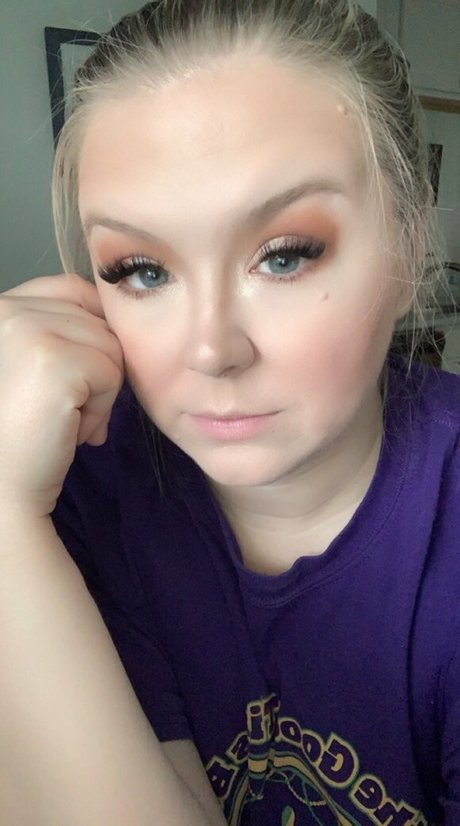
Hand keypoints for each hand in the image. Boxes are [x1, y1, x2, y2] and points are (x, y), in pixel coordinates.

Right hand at [0, 273, 123, 517]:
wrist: (1, 485)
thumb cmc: (22, 432)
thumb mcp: (37, 365)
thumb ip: (64, 333)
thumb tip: (118, 322)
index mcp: (2, 306)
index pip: (74, 290)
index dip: (92, 332)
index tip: (77, 376)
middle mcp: (7, 308)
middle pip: (99, 321)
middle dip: (97, 371)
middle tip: (65, 410)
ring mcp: (27, 330)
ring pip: (112, 347)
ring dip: (101, 393)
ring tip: (66, 420)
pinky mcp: (52, 360)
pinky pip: (111, 374)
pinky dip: (100, 410)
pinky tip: (70, 429)